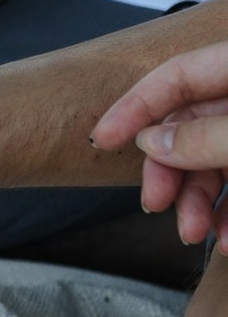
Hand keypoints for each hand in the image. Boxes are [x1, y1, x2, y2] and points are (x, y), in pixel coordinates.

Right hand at [93, 41, 227, 252]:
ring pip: (216, 162)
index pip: (175, 76)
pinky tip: (227, 240)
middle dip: (170, 171)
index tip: (102, 139)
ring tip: (195, 235)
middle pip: (192, 126)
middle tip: (153, 204)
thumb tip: (150, 143)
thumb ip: (206, 136)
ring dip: (199, 202)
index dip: (134, 107)